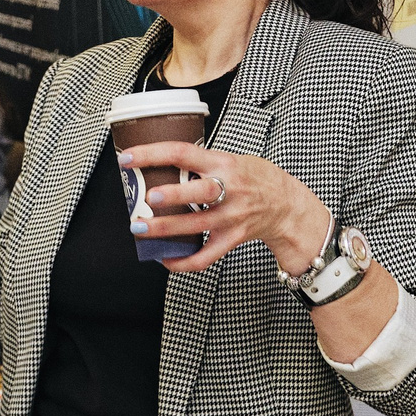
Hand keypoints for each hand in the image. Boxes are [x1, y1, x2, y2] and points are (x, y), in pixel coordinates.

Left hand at [118, 139, 329, 277]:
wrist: (286, 205)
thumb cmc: (254, 178)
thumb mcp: (230, 159)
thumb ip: (200, 163)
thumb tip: (156, 166)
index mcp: (223, 164)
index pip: (184, 153)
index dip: (154, 153)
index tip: (128, 157)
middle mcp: (229, 190)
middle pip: (200, 192)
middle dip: (173, 195)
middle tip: (148, 198)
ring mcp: (231, 217)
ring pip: (196, 226)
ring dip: (166, 229)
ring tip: (139, 228)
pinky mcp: (232, 239)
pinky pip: (205, 256)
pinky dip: (183, 262)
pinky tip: (164, 259)